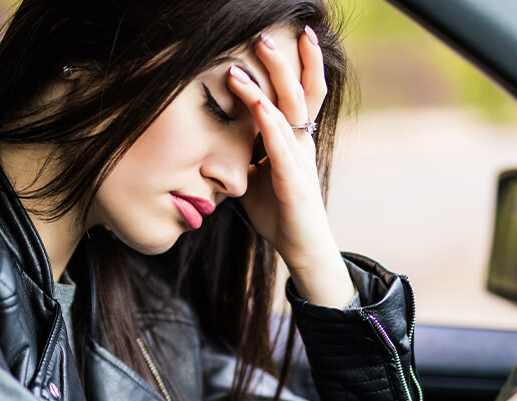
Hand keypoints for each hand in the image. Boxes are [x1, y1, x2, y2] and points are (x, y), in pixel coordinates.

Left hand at [226, 26, 353, 306]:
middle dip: (286, 60)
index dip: (292, 66)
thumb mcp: (254, 177)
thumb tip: (214, 140)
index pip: (298, 95)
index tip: (278, 38)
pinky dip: (269, 122)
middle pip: (300, 91)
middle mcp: (302, 144)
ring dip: (274, 78)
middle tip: (266, 34)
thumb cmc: (279, 214)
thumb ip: (241, 154)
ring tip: (259, 51)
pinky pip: (282, 146)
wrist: (302, 250)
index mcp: (294, 141)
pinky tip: (258, 105)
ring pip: (290, 109)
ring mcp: (301, 160)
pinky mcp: (295, 181)